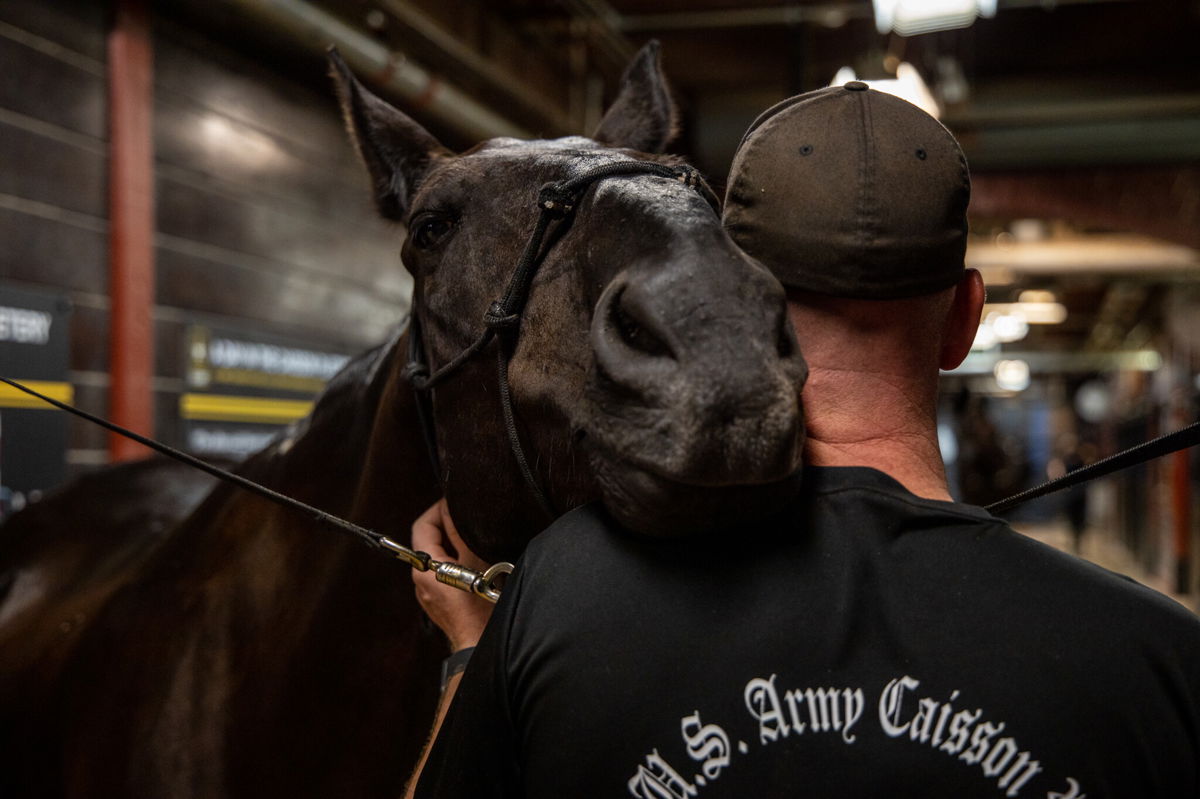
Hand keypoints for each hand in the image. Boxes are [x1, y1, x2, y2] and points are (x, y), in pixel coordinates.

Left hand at [411, 499, 494, 651]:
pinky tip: (474, 565)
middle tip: (470, 522)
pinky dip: (455, 563)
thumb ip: (460, 531)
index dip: (438, 510)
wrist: (480, 642)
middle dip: (448, 527)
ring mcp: (428, 593)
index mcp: (424, 567)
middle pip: (428, 541)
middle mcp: (420, 580)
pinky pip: (442, 574)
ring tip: (475, 543)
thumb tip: (451, 508)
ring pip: (437, 558)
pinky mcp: (438, 601)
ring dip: (454, 546)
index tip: (455, 503)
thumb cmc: (480, 605)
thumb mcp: (474, 559)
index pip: (422, 525)